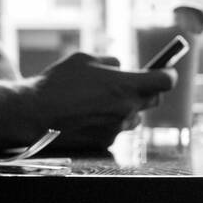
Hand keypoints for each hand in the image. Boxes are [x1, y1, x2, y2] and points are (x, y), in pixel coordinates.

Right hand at [33, 51, 174, 150]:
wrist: (33, 115)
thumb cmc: (57, 83)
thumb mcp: (84, 59)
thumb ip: (110, 62)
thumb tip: (122, 67)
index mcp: (125, 85)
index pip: (165, 81)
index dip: (168, 73)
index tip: (166, 70)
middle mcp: (126, 109)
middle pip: (154, 100)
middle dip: (148, 89)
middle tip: (133, 83)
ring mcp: (117, 128)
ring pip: (135, 117)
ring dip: (128, 107)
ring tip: (103, 100)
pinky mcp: (105, 142)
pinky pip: (116, 129)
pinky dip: (110, 122)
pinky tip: (89, 115)